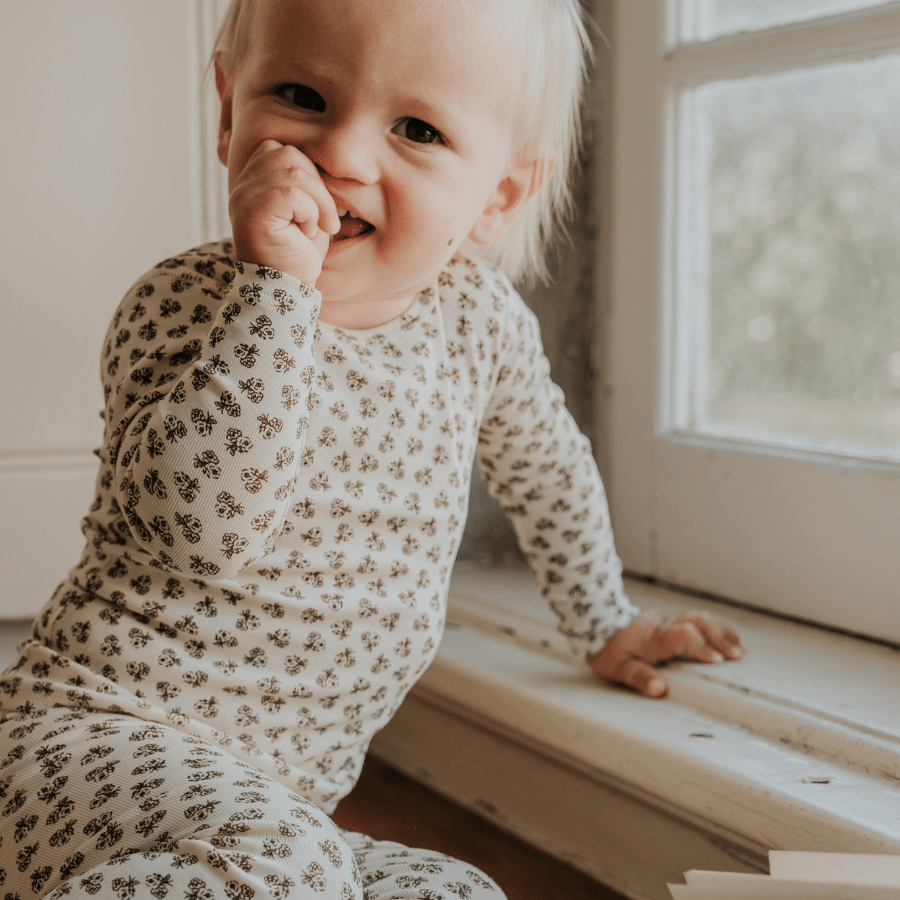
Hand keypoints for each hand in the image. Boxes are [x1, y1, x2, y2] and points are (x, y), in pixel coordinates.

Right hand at [228, 140, 339, 285]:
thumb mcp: (304, 210)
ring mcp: (244, 197)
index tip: (315, 207)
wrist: (284, 290)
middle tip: (322, 220)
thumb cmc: (296, 254)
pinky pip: (292, 192)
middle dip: (316, 185)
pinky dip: (310, 212)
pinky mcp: (253, 211)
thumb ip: (303, 181)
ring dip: (317, 200)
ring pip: (293, 171)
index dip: (305, 172)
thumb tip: (321, 157)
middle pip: (288, 154)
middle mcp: (242, 186)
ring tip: (317, 227)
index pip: (278, 148)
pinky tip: (307, 233)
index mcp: (251, 182)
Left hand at [590, 612, 743, 697]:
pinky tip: (726, 638)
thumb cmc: (609, 648)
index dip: (701, 646)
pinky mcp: (669, 621)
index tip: (716, 661)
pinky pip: (696, 619)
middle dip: (719, 637)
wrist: (598, 623)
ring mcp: (668, 621)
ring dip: (721, 631)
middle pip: (698, 621)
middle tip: (737, 655)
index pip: (683, 635)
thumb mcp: (618, 667)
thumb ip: (638, 677)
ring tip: (740, 648)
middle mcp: (665, 625)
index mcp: (655, 637)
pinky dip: (714, 627)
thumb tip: (659, 689)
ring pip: (699, 617)